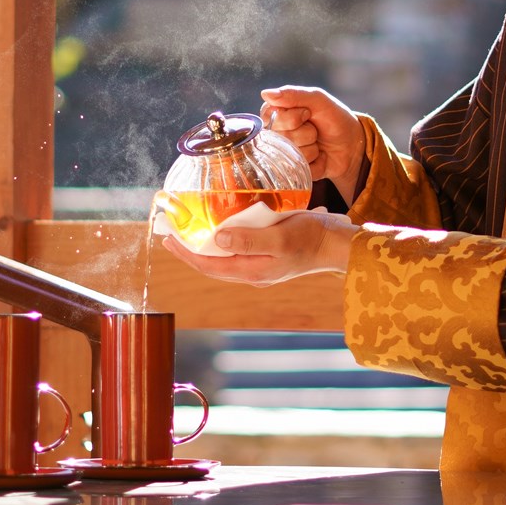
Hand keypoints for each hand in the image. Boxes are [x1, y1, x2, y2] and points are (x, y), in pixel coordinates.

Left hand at [164, 208, 357, 284]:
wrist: (336, 244)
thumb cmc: (311, 237)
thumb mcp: (279, 236)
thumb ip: (249, 240)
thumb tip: (217, 241)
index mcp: (253, 271)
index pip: (209, 266)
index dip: (186, 253)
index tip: (169, 240)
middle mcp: (253, 273)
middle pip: (212, 265)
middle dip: (189, 251)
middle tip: (170, 235)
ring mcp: (261, 267)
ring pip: (224, 260)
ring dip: (204, 247)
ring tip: (188, 233)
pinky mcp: (268, 257)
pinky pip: (237, 252)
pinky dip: (222, 243)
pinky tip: (218, 232)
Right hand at [261, 84, 367, 205]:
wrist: (352, 142)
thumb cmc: (333, 117)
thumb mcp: (317, 99)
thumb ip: (293, 94)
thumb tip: (266, 93)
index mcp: (275, 114)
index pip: (274, 118)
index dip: (296, 117)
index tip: (308, 114)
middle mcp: (275, 135)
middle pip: (284, 138)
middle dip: (307, 132)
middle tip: (315, 129)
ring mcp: (283, 155)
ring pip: (293, 155)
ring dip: (313, 148)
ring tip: (317, 143)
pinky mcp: (294, 172)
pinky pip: (301, 169)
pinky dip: (317, 163)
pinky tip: (319, 157)